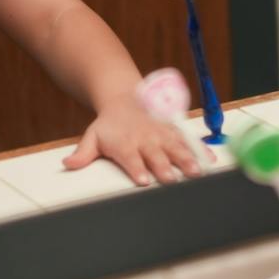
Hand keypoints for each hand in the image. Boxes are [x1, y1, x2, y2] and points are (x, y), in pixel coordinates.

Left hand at [64, 96, 201, 185]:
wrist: (124, 98)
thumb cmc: (109, 125)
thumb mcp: (92, 136)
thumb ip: (83, 154)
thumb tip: (68, 164)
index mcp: (126, 144)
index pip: (131, 159)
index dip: (138, 169)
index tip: (144, 180)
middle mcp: (146, 139)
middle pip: (157, 155)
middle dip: (165, 168)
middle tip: (172, 180)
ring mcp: (162, 134)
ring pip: (176, 147)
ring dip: (187, 160)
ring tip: (197, 172)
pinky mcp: (173, 130)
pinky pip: (189, 140)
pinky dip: (200, 148)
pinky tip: (211, 159)